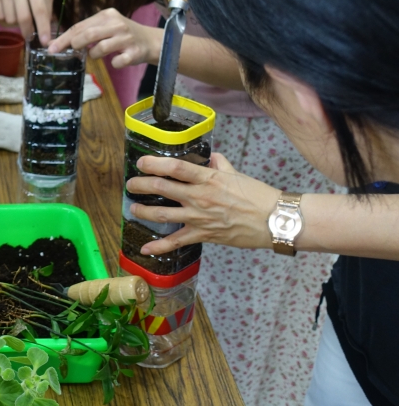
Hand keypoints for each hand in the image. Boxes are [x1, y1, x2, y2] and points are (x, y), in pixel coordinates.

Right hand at [0, 0, 54, 44]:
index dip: (42, 27)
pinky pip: (0, 15)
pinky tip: (10, 8)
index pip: (39, 9)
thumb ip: (47, 5)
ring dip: (16, 22)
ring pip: (10, 19)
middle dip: (28, 31)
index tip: (45, 42)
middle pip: (23, 17)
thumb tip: (46, 27)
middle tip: (30, 36)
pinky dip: (6, 17)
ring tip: (19, 13)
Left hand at [49, 8, 161, 67]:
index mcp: (107, 15)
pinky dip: (113, 63)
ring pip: (100, 49)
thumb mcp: (106, 27)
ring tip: (99, 54)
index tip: (51, 48)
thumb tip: (64, 42)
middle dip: (75, 45)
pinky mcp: (134, 52)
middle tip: (73, 51)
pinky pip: (116, 62)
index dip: (64, 38)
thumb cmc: (123, 35)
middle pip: (88, 35)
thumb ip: (88, 31)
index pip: (80, 26)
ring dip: (94, 55)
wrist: (151, 41)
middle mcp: (116, 24)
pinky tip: (117, 60)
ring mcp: (126, 38)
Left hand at [126, 153, 280, 254]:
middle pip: (162, 187)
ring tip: (133, 208)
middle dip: (141, 185)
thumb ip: (220, 165)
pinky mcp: (203, 235)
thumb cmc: (258, 195)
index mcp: (208, 178)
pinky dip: (159, 246)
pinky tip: (145, 249)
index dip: (154, 164)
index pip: (175, 167)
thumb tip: (211, 157)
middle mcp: (199, 197)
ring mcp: (199, 217)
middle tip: (131, 184)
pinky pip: (176, 241)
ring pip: (162, 213)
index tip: (140, 162)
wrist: (274, 220)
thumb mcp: (237, 174)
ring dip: (143, 211)